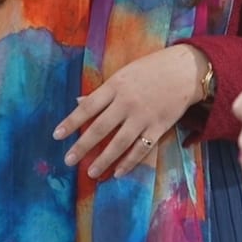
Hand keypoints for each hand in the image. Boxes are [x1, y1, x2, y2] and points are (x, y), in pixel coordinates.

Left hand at [51, 44, 206, 179]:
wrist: (184, 70)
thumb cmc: (150, 69)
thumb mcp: (122, 74)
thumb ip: (102, 92)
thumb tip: (78, 102)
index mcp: (114, 86)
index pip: (87, 107)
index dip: (71, 122)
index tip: (56, 136)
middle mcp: (126, 103)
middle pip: (100, 128)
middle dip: (82, 146)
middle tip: (68, 161)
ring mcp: (143, 117)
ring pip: (119, 143)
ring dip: (104, 159)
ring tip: (91, 172)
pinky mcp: (159, 127)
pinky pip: (142, 149)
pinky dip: (129, 162)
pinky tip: (118, 172)